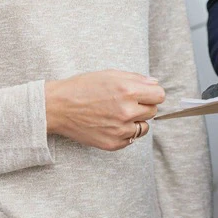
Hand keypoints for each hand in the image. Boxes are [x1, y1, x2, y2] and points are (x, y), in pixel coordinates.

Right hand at [44, 71, 164, 150]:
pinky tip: (111, 124)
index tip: (143, 94)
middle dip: (143, 106)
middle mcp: (127, 112)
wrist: (57, 107)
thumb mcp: (110, 74)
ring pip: (144, 127)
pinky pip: (131, 139)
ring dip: (136, 121)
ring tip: (118, 114)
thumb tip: (155, 83)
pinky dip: (125, 133)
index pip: (159, 96)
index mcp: (128, 91)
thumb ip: (137, 79)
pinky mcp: (112, 144)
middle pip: (153, 111)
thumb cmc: (82, 87)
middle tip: (125, 103)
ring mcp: (120, 130)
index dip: (152, 93)